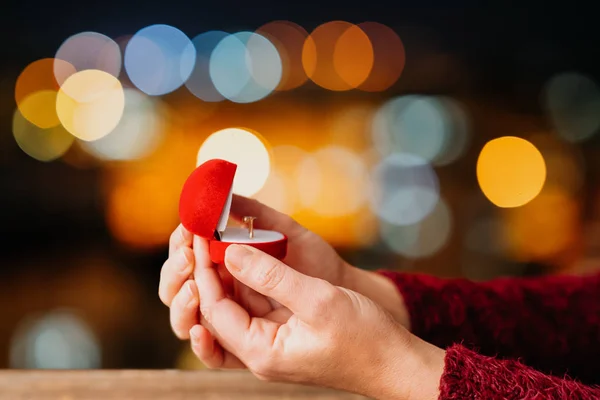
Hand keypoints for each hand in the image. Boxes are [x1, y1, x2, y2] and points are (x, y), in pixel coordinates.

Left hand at [158, 195, 408, 338]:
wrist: (393, 360)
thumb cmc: (363, 338)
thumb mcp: (317, 300)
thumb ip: (271, 276)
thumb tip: (230, 252)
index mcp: (261, 352)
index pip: (214, 309)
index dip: (203, 270)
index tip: (199, 235)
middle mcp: (259, 350)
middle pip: (217, 308)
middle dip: (206, 271)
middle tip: (200, 234)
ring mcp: (271, 340)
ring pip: (235, 303)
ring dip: (226, 272)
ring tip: (216, 238)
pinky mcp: (285, 330)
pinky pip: (256, 302)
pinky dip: (249, 278)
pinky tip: (247, 254)